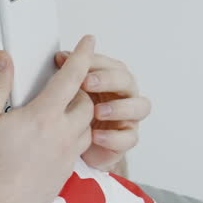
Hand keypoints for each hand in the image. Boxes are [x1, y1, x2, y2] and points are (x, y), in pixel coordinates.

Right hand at [0, 35, 97, 202]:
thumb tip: (4, 57)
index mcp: (43, 116)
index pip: (71, 77)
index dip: (81, 56)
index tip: (88, 41)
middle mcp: (62, 134)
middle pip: (85, 101)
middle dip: (80, 86)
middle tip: (63, 80)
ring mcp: (67, 155)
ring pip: (87, 124)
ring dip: (79, 111)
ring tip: (59, 107)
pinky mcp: (66, 172)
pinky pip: (80, 145)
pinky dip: (74, 133)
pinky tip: (53, 135)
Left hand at [53, 46, 150, 172]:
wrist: (73, 145)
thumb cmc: (76, 111)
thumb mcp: (71, 91)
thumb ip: (70, 73)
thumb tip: (62, 56)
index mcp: (114, 80)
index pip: (114, 66)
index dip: (98, 63)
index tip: (79, 64)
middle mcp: (126, 96)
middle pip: (128, 81)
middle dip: (108, 80)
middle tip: (86, 83)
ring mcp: (130, 117)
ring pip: (140, 107)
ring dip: (119, 107)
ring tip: (97, 112)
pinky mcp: (127, 139)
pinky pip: (130, 138)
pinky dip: (113, 137)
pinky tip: (95, 136)